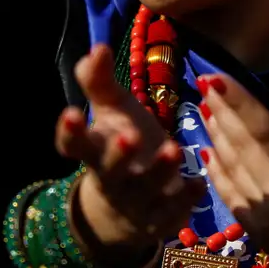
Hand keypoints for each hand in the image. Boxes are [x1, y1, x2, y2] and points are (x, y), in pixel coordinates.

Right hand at [54, 44, 205, 267]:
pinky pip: (173, 212)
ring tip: (174, 149)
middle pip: (109, 171)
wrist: (123, 210)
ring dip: (159, 172)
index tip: (71, 112)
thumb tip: (98, 47)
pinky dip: (185, 198)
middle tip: (130, 137)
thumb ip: (100, 81)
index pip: (74, 145)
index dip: (70, 132)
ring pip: (145, 191)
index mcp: (94, 152)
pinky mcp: (160, 220)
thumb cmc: (118, 146)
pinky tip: (199, 181)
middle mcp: (111, 180)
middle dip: (119, 156)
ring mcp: (135, 203)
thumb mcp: (110, 112)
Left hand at [198, 74, 268, 267]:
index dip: (238, 102)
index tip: (216, 78)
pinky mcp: (257, 234)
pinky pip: (229, 195)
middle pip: (239, 145)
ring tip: (204, 108)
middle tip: (203, 81)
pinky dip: (216, 171)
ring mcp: (264, 218)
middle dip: (220, 111)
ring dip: (215, 136)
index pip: (264, 131)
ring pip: (229, 169)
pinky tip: (208, 150)